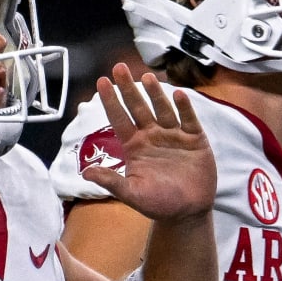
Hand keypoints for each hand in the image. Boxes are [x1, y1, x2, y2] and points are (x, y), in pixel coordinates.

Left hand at [84, 64, 216, 222]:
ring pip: (162, 109)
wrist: (188, 212)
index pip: (119, 118)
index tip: (102, 82)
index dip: (111, 101)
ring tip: (148, 78)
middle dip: (129, 88)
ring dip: (155, 93)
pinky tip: (179, 95)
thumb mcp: (132, 194)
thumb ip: (112, 182)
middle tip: (119, 68)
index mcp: (134, 145)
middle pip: (138, 107)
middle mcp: (152, 136)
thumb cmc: (159, 204)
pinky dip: (184, 108)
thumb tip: (86, 173)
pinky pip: (188, 120)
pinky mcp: (194, 140)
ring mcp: (174, 136)